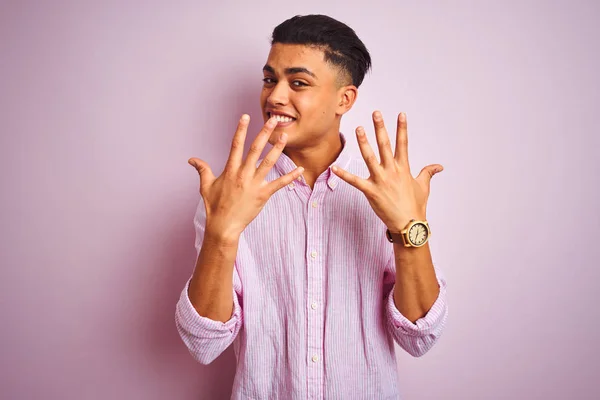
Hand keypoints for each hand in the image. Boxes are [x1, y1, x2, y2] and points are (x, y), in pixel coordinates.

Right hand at [189, 115, 303, 240]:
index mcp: (230, 170)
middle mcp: (243, 174)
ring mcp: (254, 184)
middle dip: (264, 133)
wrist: (223, 226)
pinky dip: (291, 177)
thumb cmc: (214, 206)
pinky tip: (300, 170)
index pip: (235, 145)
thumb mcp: (205, 186)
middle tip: (273, 120)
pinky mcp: (263, 195)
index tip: (246, 116)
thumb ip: (202, 169)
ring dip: (277, 149)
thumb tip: (192, 159)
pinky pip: (279, 184)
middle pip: (255, 149)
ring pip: (268, 163)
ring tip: (285, 136)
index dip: (241, 129)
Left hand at [331, 111, 441, 231]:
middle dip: (380, 128)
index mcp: (404, 168)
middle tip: (376, 113)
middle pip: (385, 145)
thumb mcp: (424, 186)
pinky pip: (355, 181)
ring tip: (358, 129)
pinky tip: (334, 167)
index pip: (403, 144)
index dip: (402, 128)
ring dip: (363, 142)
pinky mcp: (371, 191)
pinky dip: (344, 175)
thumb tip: (439, 166)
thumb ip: (428, 173)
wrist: (409, 224)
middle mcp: (392, 171)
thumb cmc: (416, 206)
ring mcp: (381, 180)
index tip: (400, 114)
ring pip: (369, 157)